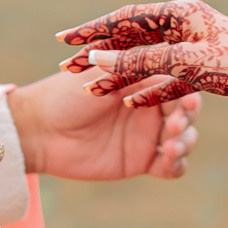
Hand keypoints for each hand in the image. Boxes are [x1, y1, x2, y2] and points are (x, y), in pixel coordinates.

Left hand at [5, 69, 199, 179]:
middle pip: (187, 113)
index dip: (186, 93)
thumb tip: (165, 60)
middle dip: (187, 119)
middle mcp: (151, 107)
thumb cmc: (66, 95)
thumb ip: (132, 70)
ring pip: (185, 139)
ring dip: (186, 142)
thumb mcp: (100, 77)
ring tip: (171, 146)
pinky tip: (168, 160)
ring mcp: (148, 136)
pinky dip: (177, 164)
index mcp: (144, 81)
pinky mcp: (141, 162)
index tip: (188, 99)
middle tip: (175, 124)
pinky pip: (171, 167)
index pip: (178, 85)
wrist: (39, 130)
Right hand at [60, 0, 227, 118]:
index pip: (126, 18)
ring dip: (121, 73)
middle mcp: (186, 25)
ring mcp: (195, 47)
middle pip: (133, 37)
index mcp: (181, 13)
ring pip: (148, 59)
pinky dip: (150, 89)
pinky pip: (168, 78)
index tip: (65, 40)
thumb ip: (140, 62)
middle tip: (69, 64)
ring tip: (91, 85)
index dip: (93, 29)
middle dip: (101, 52)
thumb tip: (98, 59)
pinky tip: (130, 105)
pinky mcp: (206, 69)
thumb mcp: (184, 64)